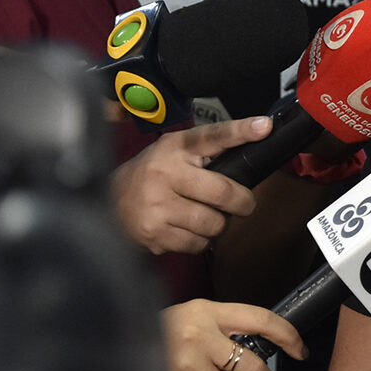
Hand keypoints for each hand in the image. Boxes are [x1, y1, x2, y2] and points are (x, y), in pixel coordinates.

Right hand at [110, 116, 270, 254]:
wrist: (106, 202)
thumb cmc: (151, 175)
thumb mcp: (175, 151)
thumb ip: (209, 150)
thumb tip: (255, 142)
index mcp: (175, 148)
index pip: (211, 136)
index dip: (240, 131)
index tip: (263, 126)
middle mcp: (165, 173)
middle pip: (224, 192)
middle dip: (242, 202)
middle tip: (243, 203)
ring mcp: (158, 205)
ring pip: (213, 223)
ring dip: (217, 224)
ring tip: (203, 215)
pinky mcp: (154, 233)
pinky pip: (197, 243)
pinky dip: (199, 240)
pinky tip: (185, 228)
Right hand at [161, 299, 306, 370]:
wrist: (115, 344)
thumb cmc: (162, 332)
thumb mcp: (195, 315)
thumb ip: (225, 327)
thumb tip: (264, 348)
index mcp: (209, 312)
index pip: (262, 320)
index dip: (288, 336)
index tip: (300, 351)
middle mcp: (200, 338)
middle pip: (254, 369)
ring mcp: (188, 368)